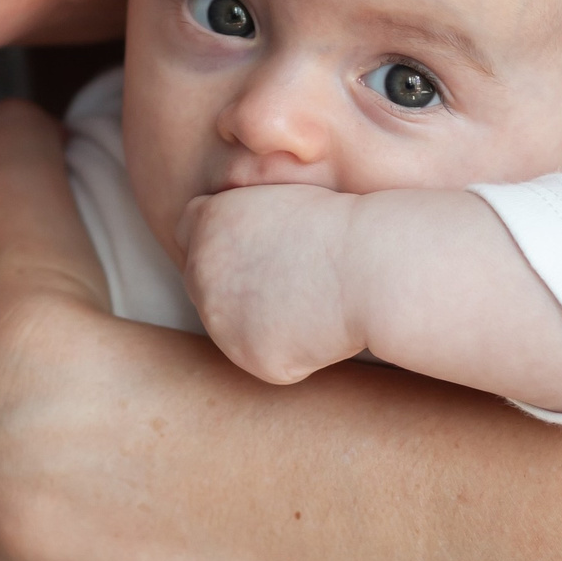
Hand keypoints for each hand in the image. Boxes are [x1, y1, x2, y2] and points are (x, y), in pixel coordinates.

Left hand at [177, 184, 364, 384]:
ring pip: (231, 324)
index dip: (220, 236)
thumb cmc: (345, 226)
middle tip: (286, 276)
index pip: (189, 228)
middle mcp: (200, 271)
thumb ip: (243, 224)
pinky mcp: (250, 358)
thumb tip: (235, 250)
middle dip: (233, 282)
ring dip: (261, 319)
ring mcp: (220, 320)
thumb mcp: (281, 202)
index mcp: (207, 222)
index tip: (253, 241)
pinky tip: (322, 329)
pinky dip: (293, 350)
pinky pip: (266, 356)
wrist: (372, 267)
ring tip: (312, 300)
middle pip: (202, 281)